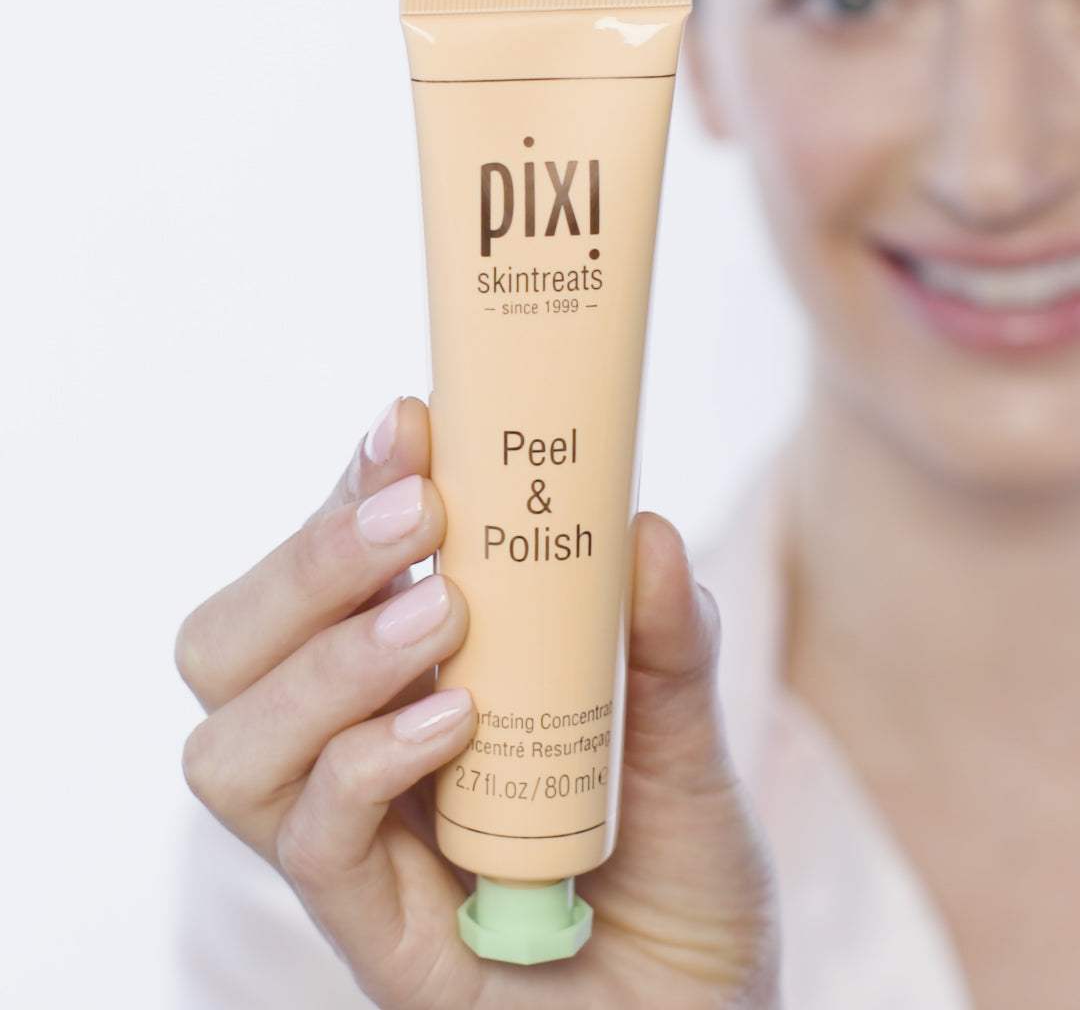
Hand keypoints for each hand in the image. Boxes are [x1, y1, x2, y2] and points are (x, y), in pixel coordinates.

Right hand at [177, 397, 780, 1009]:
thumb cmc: (679, 868)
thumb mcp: (680, 734)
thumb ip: (661, 641)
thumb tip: (644, 527)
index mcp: (403, 686)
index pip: (325, 575)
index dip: (348, 493)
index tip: (408, 423)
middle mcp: (354, 754)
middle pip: (233, 644)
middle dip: (309, 563)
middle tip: (417, 519)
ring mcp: (354, 845)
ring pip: (235, 740)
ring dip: (328, 658)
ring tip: (438, 616)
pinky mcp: (374, 931)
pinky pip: (310, 837)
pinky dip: (369, 761)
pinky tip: (453, 723)